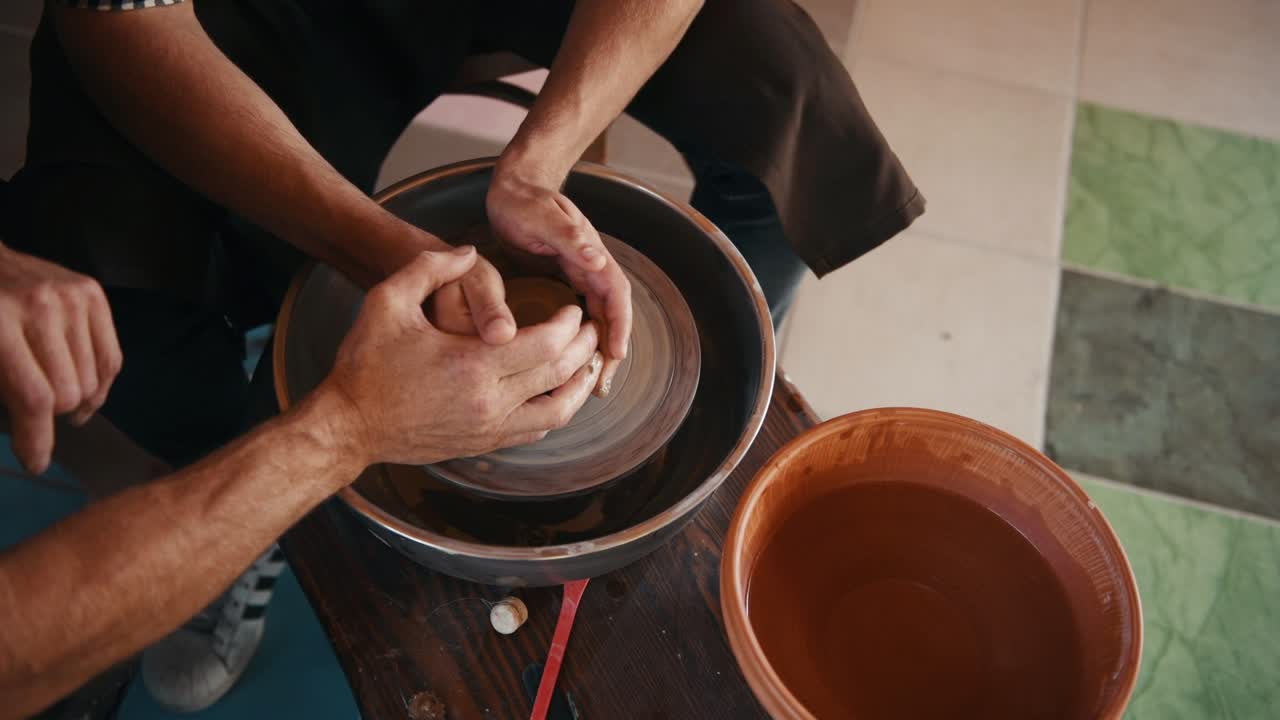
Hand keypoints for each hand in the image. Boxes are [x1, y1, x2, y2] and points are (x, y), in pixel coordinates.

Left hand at [0, 245, 122, 473]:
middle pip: (69, 393)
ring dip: (75, 399)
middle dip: (51, 414)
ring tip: (57, 395)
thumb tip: (33, 453)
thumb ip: (1, 395)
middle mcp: (43, 307)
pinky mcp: (94, 294)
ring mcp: (74, 298)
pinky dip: (99, 383)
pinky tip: (81, 387)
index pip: (35, 398)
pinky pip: (112, 359)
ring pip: (93, 382)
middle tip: (35, 412)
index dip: (38, 439)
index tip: (36, 462)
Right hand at [321, 247, 602, 466]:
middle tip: (591, 329)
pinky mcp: (483, 445)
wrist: (347, 426)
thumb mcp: (388, 301)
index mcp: (473, 364)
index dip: (569, 324)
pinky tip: (556, 393)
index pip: (547, 344)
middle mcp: (489, 402)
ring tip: (588, 363)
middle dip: (584, 349)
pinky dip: (555, 411)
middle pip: (560, 375)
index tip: (573, 309)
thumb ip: (430, 267)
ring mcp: (488, 429)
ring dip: (579, 386)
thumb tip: (469, 250)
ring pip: (557, 412)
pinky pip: (535, 431)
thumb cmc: (364, 363)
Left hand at [486, 168, 631, 394]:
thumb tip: (597, 259)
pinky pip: (577, 319)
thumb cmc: (525, 200)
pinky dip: (577, 343)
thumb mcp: (543, 215)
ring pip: (595, 321)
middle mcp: (590, 269)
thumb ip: (569, 236)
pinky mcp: (562, 285)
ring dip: (596, 352)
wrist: (513, 189)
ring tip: (589, 386)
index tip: (615, 354)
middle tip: (601, 385)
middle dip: (611, 351)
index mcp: (591, 255)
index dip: (619, 326)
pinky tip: (567, 365)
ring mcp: (578, 278)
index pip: (616, 295)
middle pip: (610, 316)